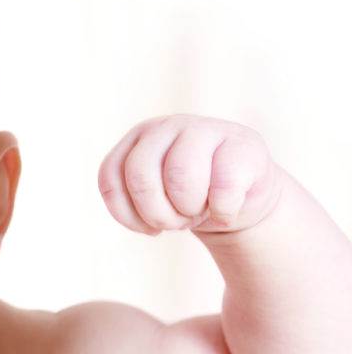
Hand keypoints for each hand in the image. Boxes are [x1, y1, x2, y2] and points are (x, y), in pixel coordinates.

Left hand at [97, 114, 283, 234]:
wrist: (243, 196)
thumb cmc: (189, 199)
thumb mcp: (152, 197)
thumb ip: (133, 194)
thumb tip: (141, 198)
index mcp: (138, 138)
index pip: (110, 176)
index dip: (128, 214)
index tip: (148, 226)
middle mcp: (167, 126)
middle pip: (140, 178)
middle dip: (157, 214)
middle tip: (176, 223)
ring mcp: (206, 129)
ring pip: (180, 178)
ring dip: (188, 211)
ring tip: (198, 213)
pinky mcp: (243, 145)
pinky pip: (223, 189)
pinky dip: (222, 213)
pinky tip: (225, 211)